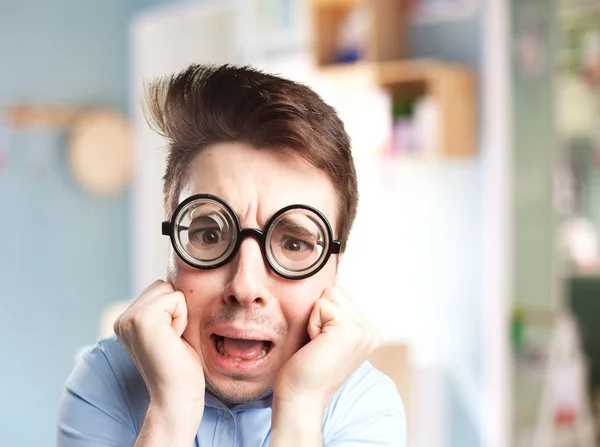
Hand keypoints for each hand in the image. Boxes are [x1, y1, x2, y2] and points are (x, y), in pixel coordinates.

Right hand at [114, 280, 204, 432]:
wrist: (177, 396)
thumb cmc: (181, 368)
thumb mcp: (168, 331)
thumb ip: (162, 310)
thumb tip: (175, 282)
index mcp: (125, 322)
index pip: (158, 290)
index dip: (173, 311)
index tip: (169, 339)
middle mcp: (122, 319)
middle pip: (163, 285)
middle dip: (176, 309)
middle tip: (172, 339)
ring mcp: (129, 318)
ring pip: (169, 290)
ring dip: (179, 313)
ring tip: (172, 339)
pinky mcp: (142, 318)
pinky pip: (176, 298)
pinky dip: (182, 318)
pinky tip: (174, 339)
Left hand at [274, 286, 378, 411]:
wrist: (300, 399)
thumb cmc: (305, 370)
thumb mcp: (329, 339)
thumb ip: (338, 317)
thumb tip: (328, 290)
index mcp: (369, 333)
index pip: (341, 296)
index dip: (323, 315)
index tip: (323, 344)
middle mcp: (371, 332)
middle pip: (336, 291)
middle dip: (320, 314)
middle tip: (319, 344)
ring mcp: (364, 332)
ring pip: (330, 295)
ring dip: (316, 318)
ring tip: (318, 344)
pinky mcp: (350, 331)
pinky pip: (321, 305)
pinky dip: (312, 324)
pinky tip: (316, 346)